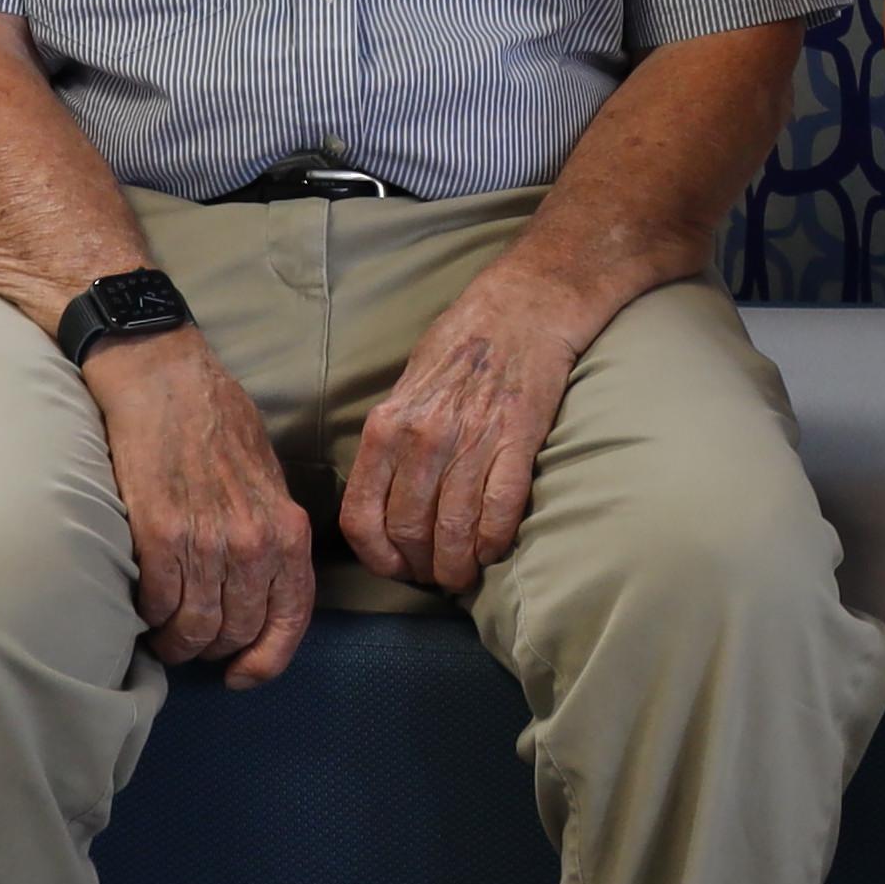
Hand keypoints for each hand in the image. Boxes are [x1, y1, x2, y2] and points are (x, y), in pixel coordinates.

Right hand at [92, 333, 317, 685]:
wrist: (163, 379)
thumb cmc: (216, 422)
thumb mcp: (267, 478)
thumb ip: (270, 535)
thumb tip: (262, 589)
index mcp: (287, 529)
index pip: (290, 619)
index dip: (267, 660)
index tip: (243, 675)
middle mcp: (252, 543)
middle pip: (235, 632)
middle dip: (213, 649)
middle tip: (192, 641)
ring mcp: (205, 542)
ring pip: (193, 629)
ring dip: (175, 641)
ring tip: (162, 632)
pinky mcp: (157, 536)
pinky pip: (155, 605)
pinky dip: (147, 616)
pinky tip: (141, 604)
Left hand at [336, 253, 607, 599]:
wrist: (522, 307)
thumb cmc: (460, 344)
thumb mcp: (405, 386)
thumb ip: (391, 442)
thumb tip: (383, 501)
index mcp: (387, 424)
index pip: (362, 515)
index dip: (376, 556)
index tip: (394, 566)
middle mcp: (423, 437)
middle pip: (409, 532)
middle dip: (420, 567)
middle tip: (433, 574)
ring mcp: (471, 442)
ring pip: (453, 533)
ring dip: (457, 567)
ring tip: (462, 575)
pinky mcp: (516, 444)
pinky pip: (498, 514)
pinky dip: (493, 544)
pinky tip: (492, 552)